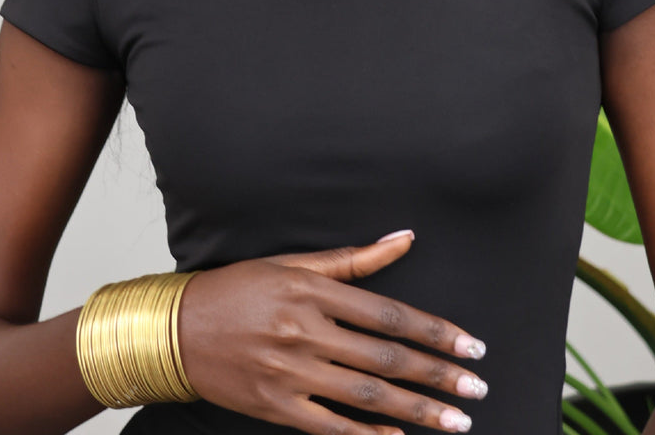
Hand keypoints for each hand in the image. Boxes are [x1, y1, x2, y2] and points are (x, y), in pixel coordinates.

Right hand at [178, 231, 486, 434]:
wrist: (177, 328)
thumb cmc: (238, 288)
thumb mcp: (292, 263)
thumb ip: (353, 259)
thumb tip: (404, 238)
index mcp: (313, 291)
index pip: (390, 315)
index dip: (436, 331)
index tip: (471, 345)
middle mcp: (306, 332)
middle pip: (386, 357)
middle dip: (438, 374)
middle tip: (477, 386)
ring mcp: (291, 373)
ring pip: (367, 395)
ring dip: (417, 410)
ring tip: (457, 420)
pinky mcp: (275, 407)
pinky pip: (330, 428)